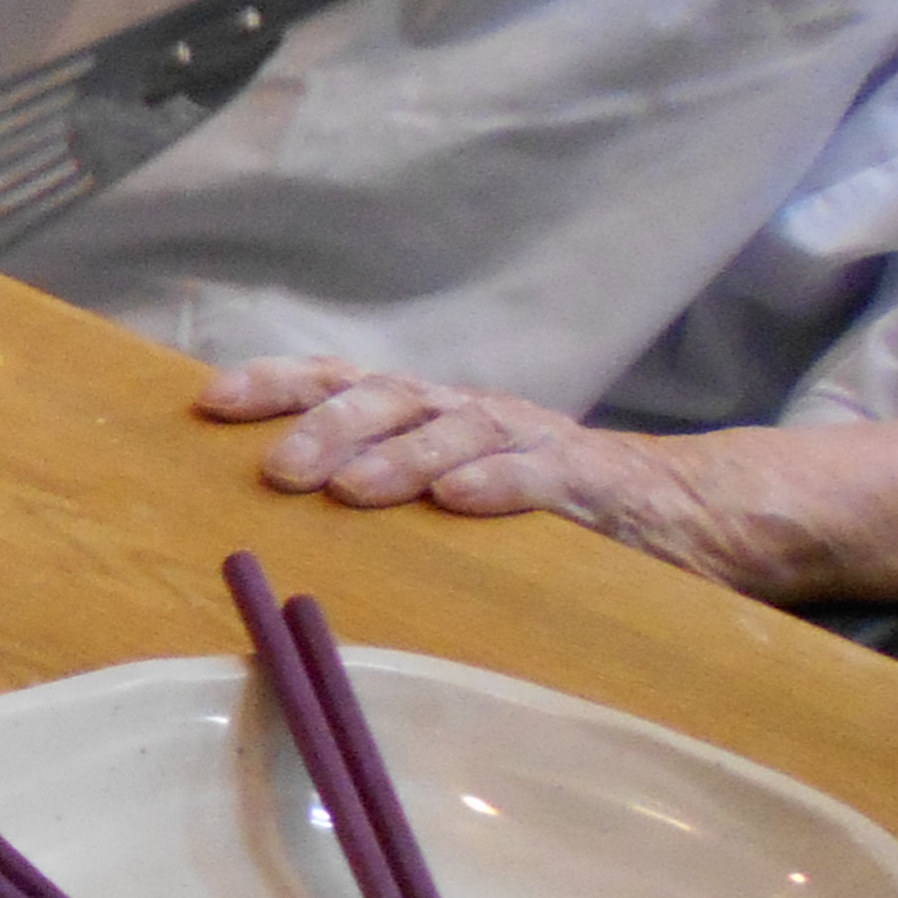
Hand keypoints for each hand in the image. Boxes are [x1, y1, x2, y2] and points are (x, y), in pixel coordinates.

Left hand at [198, 361, 897, 606]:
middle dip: (323, 425)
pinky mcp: (592, 485)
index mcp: (428, 414)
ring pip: (453, 431)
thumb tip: (262, 517)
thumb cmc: (542, 510)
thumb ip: (375, 495)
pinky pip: (542, 477)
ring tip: (345, 487)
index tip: (206, 402)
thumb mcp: (447, 495)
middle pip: (385, 398)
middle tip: (274, 469)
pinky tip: (457, 501)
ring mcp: (530, 443)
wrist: (691, 516)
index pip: (340, 380)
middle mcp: (470, 414)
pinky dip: (497, 484)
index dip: (275, 384)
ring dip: (394, 456)